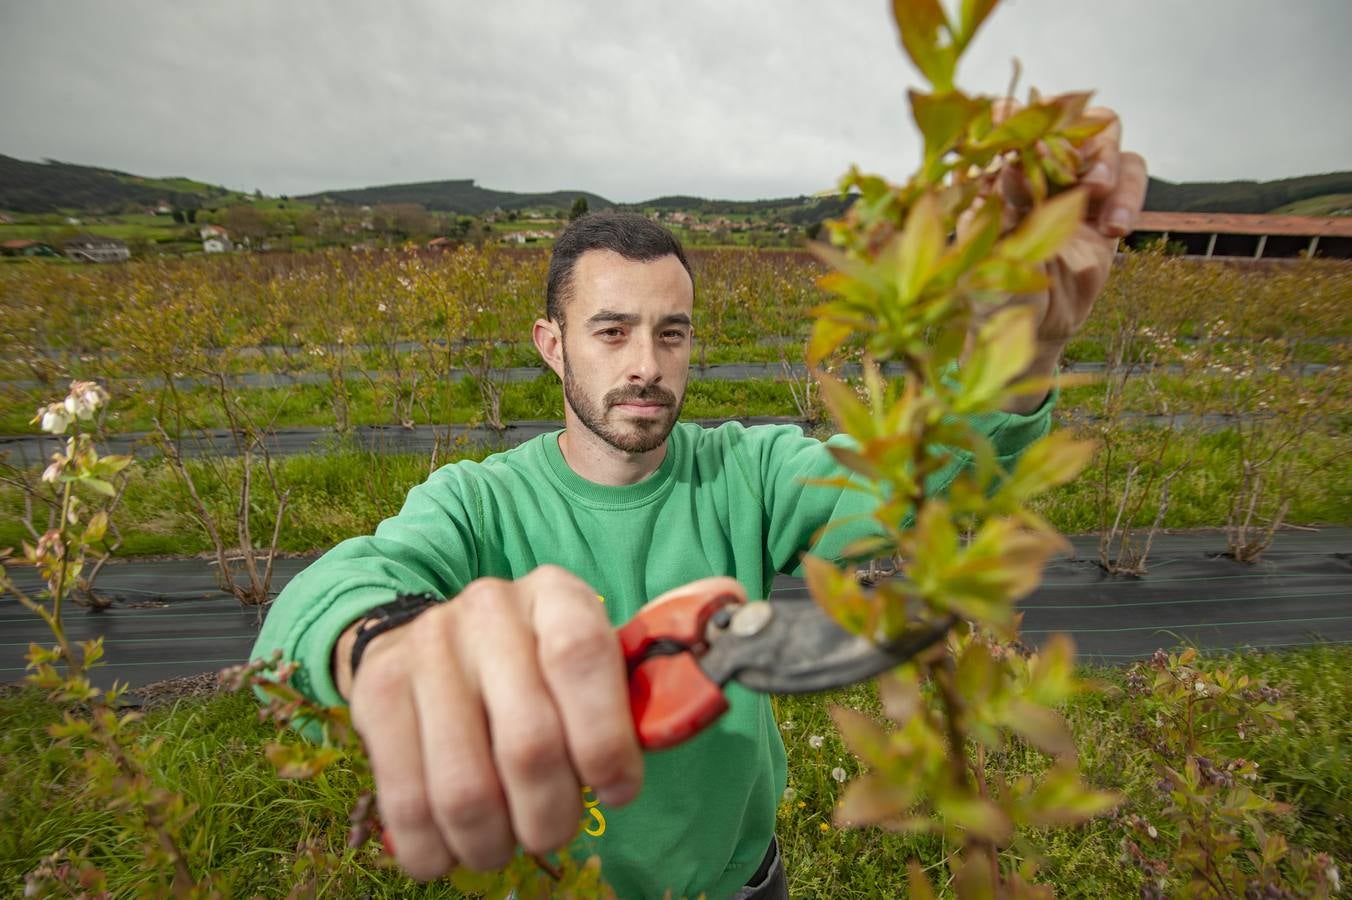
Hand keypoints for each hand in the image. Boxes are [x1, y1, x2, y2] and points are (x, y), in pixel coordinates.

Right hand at [339, 565, 642, 879]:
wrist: (432, 637)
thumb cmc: (535, 667)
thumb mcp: (588, 663)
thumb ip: (626, 702)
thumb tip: (651, 750)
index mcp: (554, 595)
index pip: (581, 658)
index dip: (606, 741)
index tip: (618, 793)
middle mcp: (488, 610)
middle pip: (528, 742)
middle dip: (551, 814)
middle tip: (555, 831)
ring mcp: (426, 649)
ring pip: (465, 789)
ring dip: (494, 842)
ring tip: (506, 845)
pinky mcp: (376, 694)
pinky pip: (404, 801)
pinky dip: (433, 850)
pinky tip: (453, 851)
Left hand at [985, 101, 1147, 411]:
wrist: (1030, 331)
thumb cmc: (994, 295)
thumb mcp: (988, 253)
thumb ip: (1001, 211)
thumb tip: (1010, 164)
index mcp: (998, 175)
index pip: (1008, 123)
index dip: (1014, 113)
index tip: (1012, 117)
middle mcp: (1039, 173)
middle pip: (1065, 117)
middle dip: (1070, 132)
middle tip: (1065, 162)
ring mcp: (1076, 188)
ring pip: (1105, 138)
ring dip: (1106, 159)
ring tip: (1097, 192)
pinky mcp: (1108, 208)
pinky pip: (1132, 175)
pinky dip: (1129, 194)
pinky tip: (1114, 228)